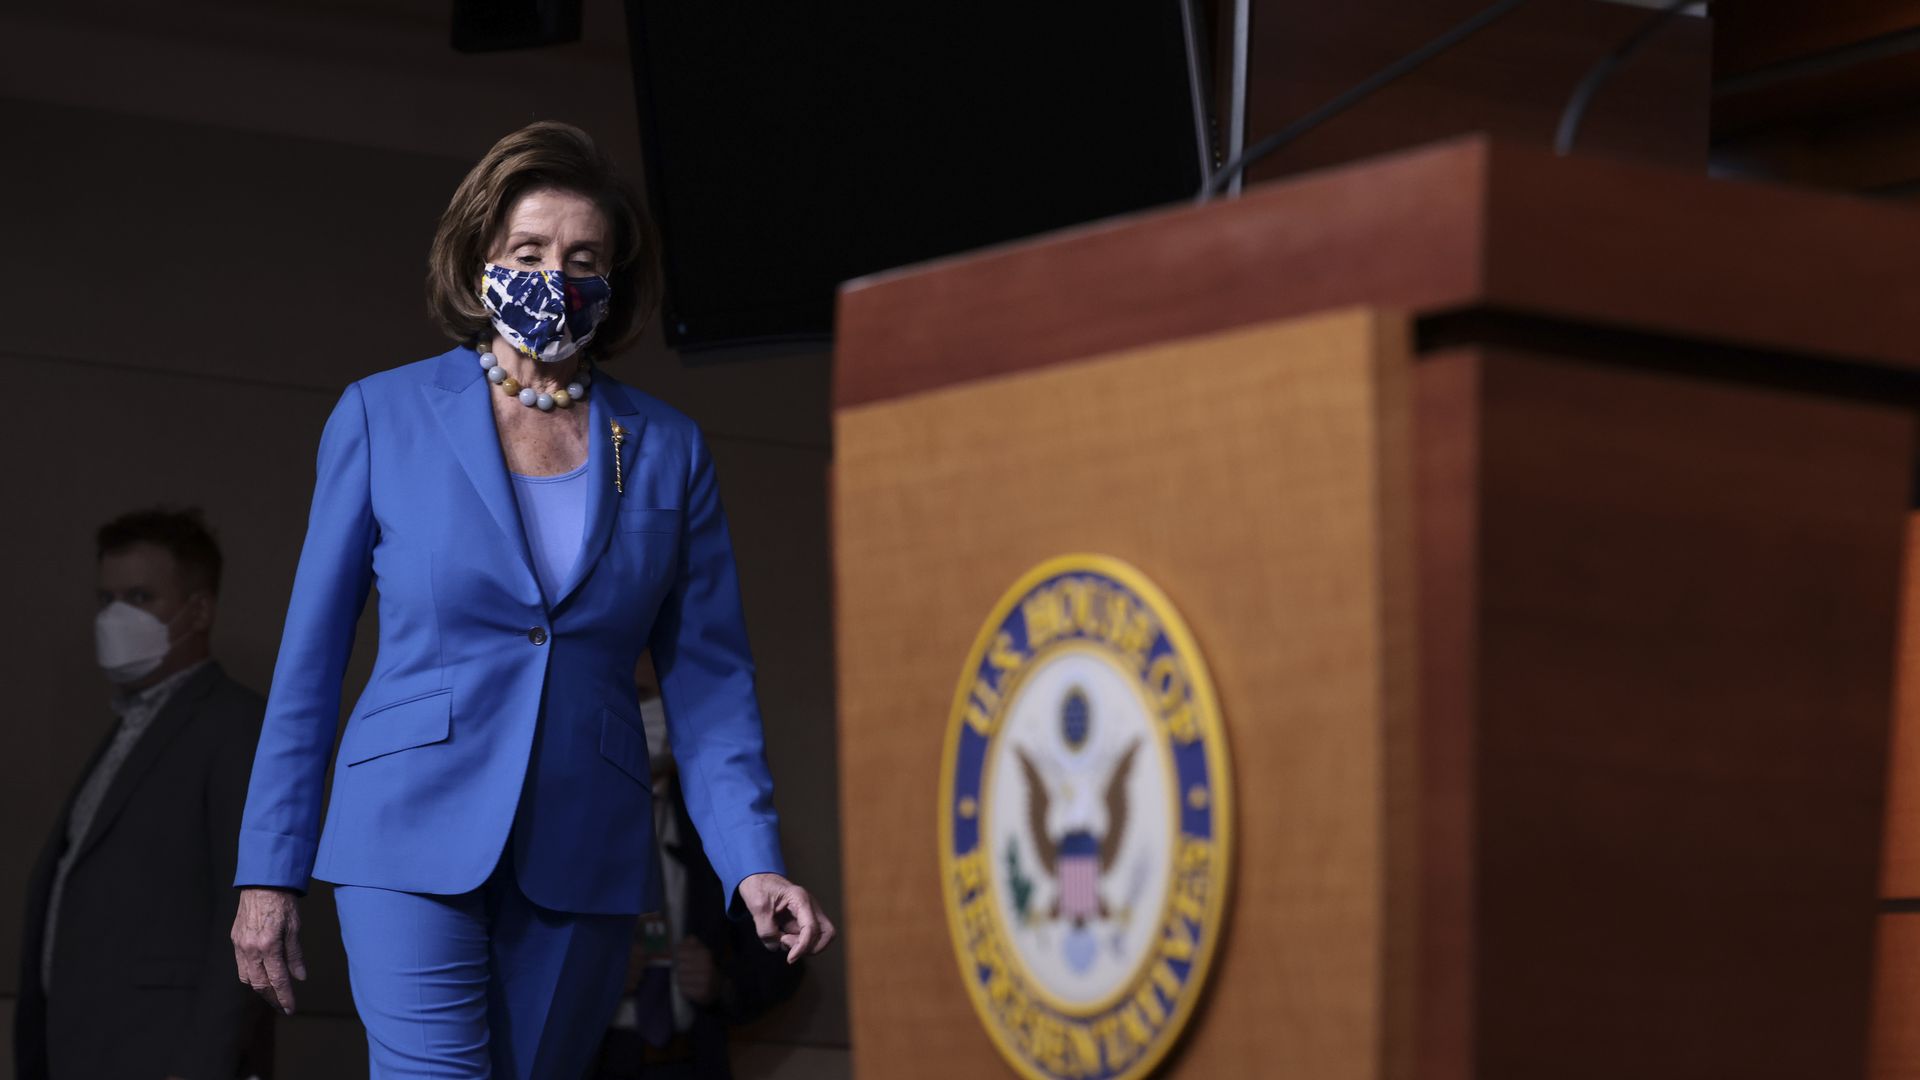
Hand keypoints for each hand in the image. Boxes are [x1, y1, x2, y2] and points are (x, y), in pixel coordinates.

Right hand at [231, 887, 304, 1014]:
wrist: (262, 883)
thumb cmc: (282, 902)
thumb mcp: (295, 928)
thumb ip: (295, 955)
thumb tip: (300, 977)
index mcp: (268, 946)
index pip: (277, 980)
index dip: (284, 997)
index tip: (291, 1008)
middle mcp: (251, 949)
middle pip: (259, 984)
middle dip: (271, 998)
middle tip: (282, 1006)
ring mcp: (240, 945)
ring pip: (246, 977)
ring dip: (259, 989)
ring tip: (272, 994)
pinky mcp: (234, 940)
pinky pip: (240, 965)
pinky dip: (250, 975)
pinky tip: (260, 976)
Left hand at [673, 937, 717, 1004]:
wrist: (718, 985)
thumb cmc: (705, 965)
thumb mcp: (700, 950)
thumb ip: (690, 942)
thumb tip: (681, 941)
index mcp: (705, 954)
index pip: (680, 953)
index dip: (678, 956)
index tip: (681, 958)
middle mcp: (707, 967)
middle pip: (679, 966)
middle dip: (679, 969)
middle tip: (685, 970)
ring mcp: (705, 981)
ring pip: (680, 978)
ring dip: (681, 979)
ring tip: (687, 979)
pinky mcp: (702, 993)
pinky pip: (684, 990)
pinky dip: (684, 989)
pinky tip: (690, 987)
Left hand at [736, 872, 835, 963]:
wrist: (757, 877)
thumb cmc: (758, 887)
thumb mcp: (757, 908)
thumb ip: (767, 931)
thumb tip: (776, 947)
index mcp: (800, 899)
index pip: (812, 928)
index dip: (803, 947)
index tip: (790, 958)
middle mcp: (809, 907)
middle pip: (827, 934)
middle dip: (811, 947)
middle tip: (787, 944)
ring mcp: (808, 914)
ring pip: (819, 938)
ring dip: (801, 946)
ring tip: (780, 938)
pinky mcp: (802, 921)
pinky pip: (806, 938)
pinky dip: (796, 944)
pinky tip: (780, 935)